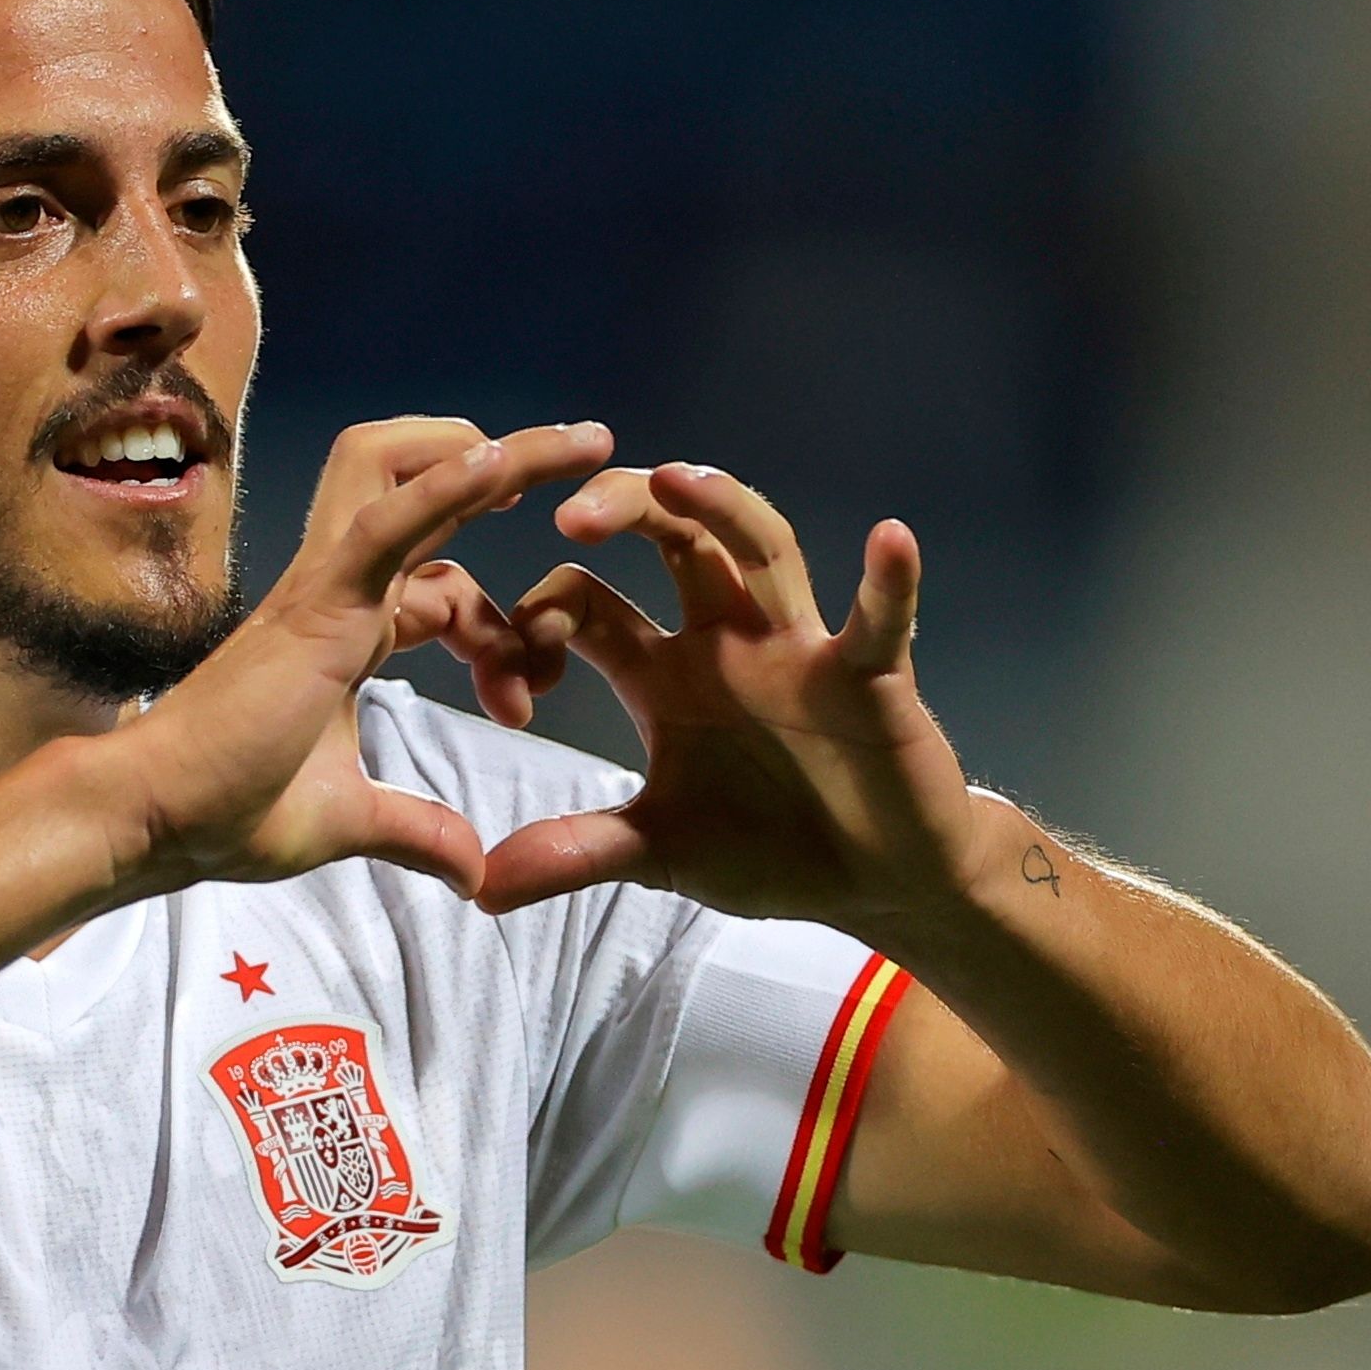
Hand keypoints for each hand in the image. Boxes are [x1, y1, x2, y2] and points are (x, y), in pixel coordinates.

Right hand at [100, 417, 612, 896]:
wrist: (155, 822)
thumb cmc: (227, 816)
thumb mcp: (350, 822)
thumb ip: (414, 832)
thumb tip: (474, 871)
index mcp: (346, 630)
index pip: (446, 588)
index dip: (503, 634)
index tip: (528, 706)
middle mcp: (338, 590)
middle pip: (427, 490)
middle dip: (514, 467)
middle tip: (596, 461)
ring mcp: (325, 585)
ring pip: (399, 468)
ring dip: (490, 449)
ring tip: (572, 443)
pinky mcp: (314, 601)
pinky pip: (382, 520)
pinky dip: (441, 487)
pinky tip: (500, 463)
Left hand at [478, 462, 990, 929]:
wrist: (874, 882)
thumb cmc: (771, 847)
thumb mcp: (659, 852)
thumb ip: (576, 854)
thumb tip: (482, 889)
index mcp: (664, 671)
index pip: (587, 602)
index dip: (539, 623)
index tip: (508, 689)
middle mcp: (727, 638)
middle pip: (673, 536)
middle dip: (624, 510)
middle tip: (568, 516)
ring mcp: (800, 649)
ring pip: (763, 550)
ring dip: (726, 510)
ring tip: (681, 480)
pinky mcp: (870, 678)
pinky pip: (882, 621)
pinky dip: (889, 583)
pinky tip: (889, 540)